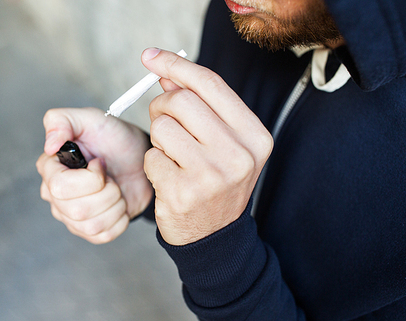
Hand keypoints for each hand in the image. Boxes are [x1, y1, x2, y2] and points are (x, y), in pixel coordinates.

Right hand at [36, 107, 152, 243]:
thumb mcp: (92, 119)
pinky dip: (120, 219)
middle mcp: (55, 196)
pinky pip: (103, 235)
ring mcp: (71, 216)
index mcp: (50, 169)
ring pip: (90, 225)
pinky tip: (120, 204)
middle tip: (111, 177)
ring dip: (115, 205)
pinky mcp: (90, 231)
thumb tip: (48, 145)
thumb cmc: (115, 138)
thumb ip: (62, 121)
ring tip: (117, 188)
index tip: (100, 163)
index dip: (89, 179)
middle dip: (106, 192)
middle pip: (77, 210)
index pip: (59, 188)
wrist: (140, 160)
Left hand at [142, 48, 272, 245]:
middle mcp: (238, 154)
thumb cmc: (217, 181)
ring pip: (161, 127)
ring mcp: (211, 175)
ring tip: (172, 155)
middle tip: (164, 121)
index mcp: (254, 136)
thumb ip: (201, 106)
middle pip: (181, 101)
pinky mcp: (182, 192)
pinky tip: (168, 177)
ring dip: (158, 138)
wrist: (214, 236)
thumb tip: (168, 74)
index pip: (211, 84)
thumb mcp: (223, 143)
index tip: (150, 56)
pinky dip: (153, 162)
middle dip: (162, 106)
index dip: (176, 65)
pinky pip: (151, 156)